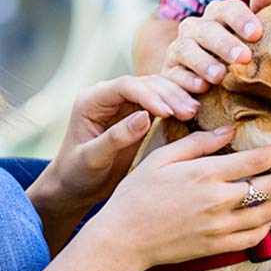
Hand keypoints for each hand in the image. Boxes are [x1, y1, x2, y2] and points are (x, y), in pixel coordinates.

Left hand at [28, 75, 198, 221]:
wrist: (75, 187)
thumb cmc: (76, 175)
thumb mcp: (92, 159)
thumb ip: (115, 138)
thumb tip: (144, 117)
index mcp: (91, 100)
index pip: (124, 86)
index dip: (149, 95)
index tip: (168, 112)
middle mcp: (108, 96)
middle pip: (144, 83)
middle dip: (168, 94)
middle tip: (190, 110)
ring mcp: (124, 103)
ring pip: (155, 88)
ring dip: (176, 97)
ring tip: (194, 110)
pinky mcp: (137, 113)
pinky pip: (161, 102)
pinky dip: (177, 105)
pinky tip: (193, 112)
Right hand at [98, 129, 270, 270]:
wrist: (122, 239)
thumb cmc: (137, 194)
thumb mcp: (163, 158)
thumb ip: (198, 143)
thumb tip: (230, 130)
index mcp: (205, 175)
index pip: (255, 161)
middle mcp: (218, 201)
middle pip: (270, 188)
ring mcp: (220, 227)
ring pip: (267, 213)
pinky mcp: (217, 247)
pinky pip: (254, 237)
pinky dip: (270, 225)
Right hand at [161, 0, 270, 93]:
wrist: (211, 82)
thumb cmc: (238, 53)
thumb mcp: (252, 34)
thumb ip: (262, 10)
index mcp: (216, 15)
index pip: (226, 9)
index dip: (241, 19)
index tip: (257, 33)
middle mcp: (194, 28)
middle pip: (206, 30)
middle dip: (224, 43)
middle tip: (243, 57)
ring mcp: (178, 50)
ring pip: (186, 50)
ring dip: (203, 63)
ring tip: (220, 76)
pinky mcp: (169, 74)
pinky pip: (174, 76)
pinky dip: (186, 83)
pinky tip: (201, 91)